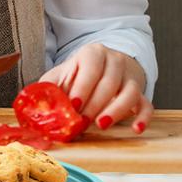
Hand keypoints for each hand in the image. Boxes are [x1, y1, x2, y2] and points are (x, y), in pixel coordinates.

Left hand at [38, 43, 152, 133]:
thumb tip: (35, 103)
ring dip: (116, 111)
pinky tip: (135, 129)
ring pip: (130, 93)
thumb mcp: (62, 74)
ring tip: (101, 125)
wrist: (105, 65)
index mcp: (93, 53)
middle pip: (109, 83)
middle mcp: (115, 61)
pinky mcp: (142, 93)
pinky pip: (147, 105)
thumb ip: (49, 86)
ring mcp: (130, 77)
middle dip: (95, 103)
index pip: (91, 68)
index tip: (74, 104)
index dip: (82, 87)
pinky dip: (143, 118)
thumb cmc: (79, 73)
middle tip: (82, 120)